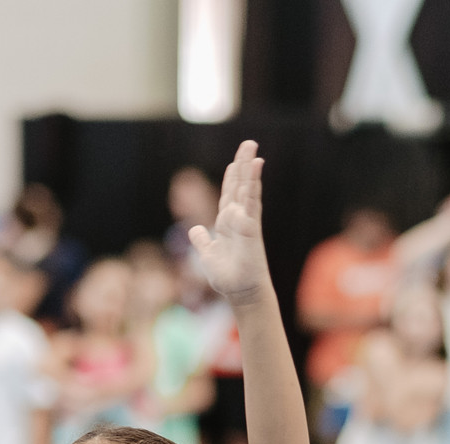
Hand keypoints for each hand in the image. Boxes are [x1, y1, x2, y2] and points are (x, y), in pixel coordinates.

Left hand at [189, 142, 268, 304]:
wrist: (240, 292)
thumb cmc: (228, 277)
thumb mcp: (208, 255)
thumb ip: (202, 241)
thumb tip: (194, 231)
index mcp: (227, 224)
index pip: (229, 195)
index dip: (231, 178)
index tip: (235, 163)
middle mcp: (238, 218)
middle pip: (240, 185)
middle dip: (242, 164)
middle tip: (249, 144)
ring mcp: (246, 220)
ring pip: (247, 188)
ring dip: (249, 167)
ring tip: (252, 148)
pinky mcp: (251, 225)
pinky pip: (251, 199)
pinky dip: (253, 182)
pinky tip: (255, 166)